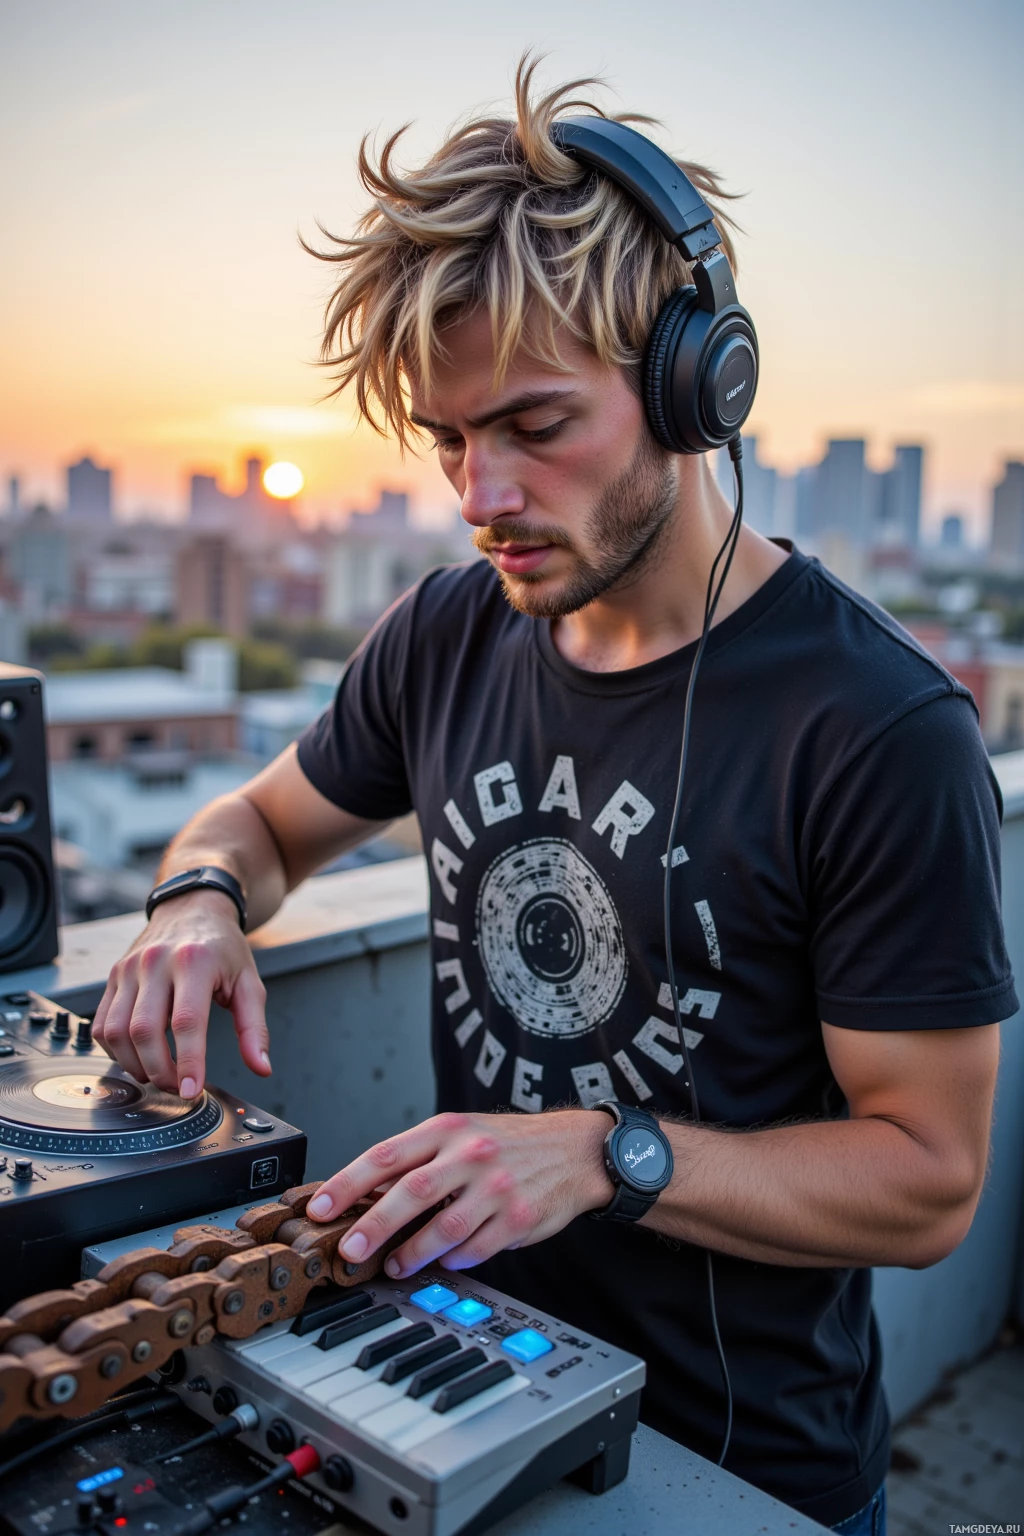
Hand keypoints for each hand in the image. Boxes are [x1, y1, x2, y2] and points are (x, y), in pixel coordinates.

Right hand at [91, 890, 269, 1097]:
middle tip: (178, 1087)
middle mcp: (156, 962)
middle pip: (144, 1031)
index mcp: (195, 961)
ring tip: (159, 1075)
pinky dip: (115, 1051)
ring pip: (116, 1031)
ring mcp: (129, 968)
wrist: (192, 908)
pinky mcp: (113, 976)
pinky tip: (138, 1057)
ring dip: (135, 1065)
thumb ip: (254, 1028)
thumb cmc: (222, 948)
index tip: (192, 1090)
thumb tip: (261, 1067)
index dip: (189, 1062)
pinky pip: (102, 1024)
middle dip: (159, 1070)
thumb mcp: (248, 982)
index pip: (186, 1021)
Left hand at [305, 1110, 613, 1276]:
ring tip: (396, 1265)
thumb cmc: (508, 1144)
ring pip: (443, 1228)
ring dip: (412, 1253)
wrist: (575, 1149)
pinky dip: (455, 1259)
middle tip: (350, 1250)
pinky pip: (476, 1248)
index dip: (348, 1183)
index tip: (320, 1208)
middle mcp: (471, 1154)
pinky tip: (445, 1262)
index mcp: (447, 1129)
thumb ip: (419, 1159)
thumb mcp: (461, 1134)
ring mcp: (497, 1187)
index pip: (386, 1155)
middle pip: (411, 1192)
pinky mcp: (519, 1218)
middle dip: (374, 1225)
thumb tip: (365, 1194)